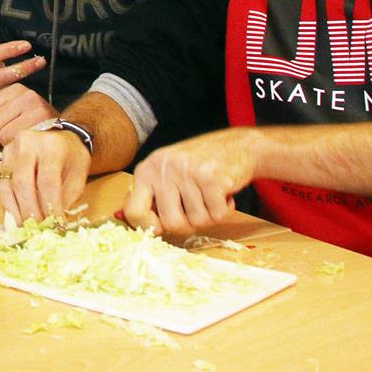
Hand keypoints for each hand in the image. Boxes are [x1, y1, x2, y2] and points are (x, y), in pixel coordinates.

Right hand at [0, 39, 43, 113]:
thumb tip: (3, 63)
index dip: (11, 50)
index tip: (27, 45)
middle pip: (4, 77)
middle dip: (25, 68)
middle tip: (41, 61)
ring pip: (3, 92)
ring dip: (18, 83)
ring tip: (30, 73)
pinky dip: (6, 97)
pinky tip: (15, 91)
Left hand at [0, 76, 56, 144]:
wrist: (63, 132)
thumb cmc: (32, 123)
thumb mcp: (7, 112)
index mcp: (13, 89)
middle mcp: (24, 94)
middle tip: (4, 136)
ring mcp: (34, 107)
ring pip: (0, 132)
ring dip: (4, 141)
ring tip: (14, 138)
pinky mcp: (41, 121)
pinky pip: (14, 139)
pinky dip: (14, 145)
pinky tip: (22, 141)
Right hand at [0, 129, 91, 221]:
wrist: (58, 137)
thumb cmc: (71, 156)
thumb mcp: (79, 174)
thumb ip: (68, 196)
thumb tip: (55, 221)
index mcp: (51, 146)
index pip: (47, 180)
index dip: (50, 206)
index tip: (55, 225)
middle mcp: (27, 144)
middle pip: (22, 182)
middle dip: (30, 211)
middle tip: (38, 230)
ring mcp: (10, 151)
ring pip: (7, 185)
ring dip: (16, 211)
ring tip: (27, 227)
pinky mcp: (2, 160)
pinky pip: (1, 187)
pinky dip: (8, 205)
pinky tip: (17, 217)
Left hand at [124, 129, 256, 237]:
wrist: (238, 144)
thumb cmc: (200, 164)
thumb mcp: (167, 172)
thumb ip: (153, 195)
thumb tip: (139, 223)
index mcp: (147, 169)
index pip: (133, 211)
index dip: (149, 227)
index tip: (163, 227)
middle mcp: (163, 169)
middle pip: (171, 223)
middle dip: (189, 224)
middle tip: (198, 209)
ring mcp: (187, 172)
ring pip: (198, 222)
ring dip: (210, 214)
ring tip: (211, 194)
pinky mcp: (212, 178)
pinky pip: (218, 215)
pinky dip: (225, 210)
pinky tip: (224, 192)